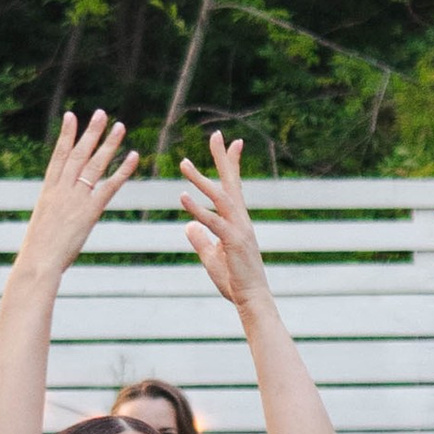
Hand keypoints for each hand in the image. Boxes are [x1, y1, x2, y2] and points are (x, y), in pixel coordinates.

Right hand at [17, 108, 139, 282]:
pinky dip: (122, 170)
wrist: (38, 262)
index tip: (71, 116)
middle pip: (78, 154)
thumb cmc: (37, 252)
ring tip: (120, 126)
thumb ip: (53, 213)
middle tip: (101, 114)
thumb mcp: (42, 225)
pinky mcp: (90, 211)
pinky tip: (133, 156)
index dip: (66, 135)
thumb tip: (57, 215)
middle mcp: (62, 190)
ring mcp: (76, 199)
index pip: (58, 156)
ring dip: (109, 144)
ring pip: (94, 164)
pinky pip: (109, 186)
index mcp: (48, 191)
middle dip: (90, 133)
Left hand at [180, 131, 266, 307]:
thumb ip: (201, 239)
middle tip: (216, 135)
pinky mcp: (233, 242)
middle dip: (223, 158)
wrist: (251, 299)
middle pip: (230, 183)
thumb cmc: (234, 280)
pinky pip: (213, 221)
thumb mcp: (211, 256)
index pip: (233, 187)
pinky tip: (183, 196)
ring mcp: (239, 229)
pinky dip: (197, 208)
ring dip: (200, 179)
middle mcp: (241, 220)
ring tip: (183, 163)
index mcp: (237, 221)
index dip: (231, 164)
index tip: (230, 142)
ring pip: (220, 197)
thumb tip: (188, 226)